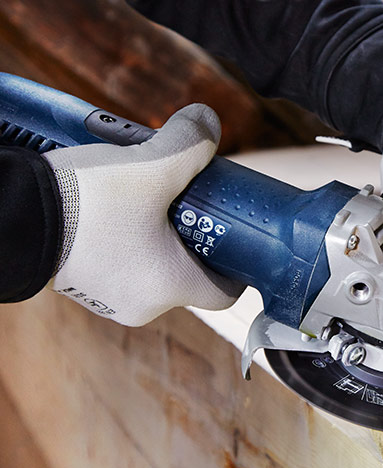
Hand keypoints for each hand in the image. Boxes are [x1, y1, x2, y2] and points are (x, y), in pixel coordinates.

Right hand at [43, 104, 243, 325]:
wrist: (11, 213)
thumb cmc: (87, 201)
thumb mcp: (150, 165)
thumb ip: (190, 143)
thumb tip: (209, 121)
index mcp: (170, 288)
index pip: (223, 293)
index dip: (234, 266)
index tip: (233, 239)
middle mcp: (142, 306)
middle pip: (187, 275)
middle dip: (191, 239)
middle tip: (188, 204)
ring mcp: (107, 299)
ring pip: (150, 269)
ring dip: (155, 238)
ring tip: (147, 200)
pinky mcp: (79, 287)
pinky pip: (117, 265)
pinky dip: (124, 241)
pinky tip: (115, 210)